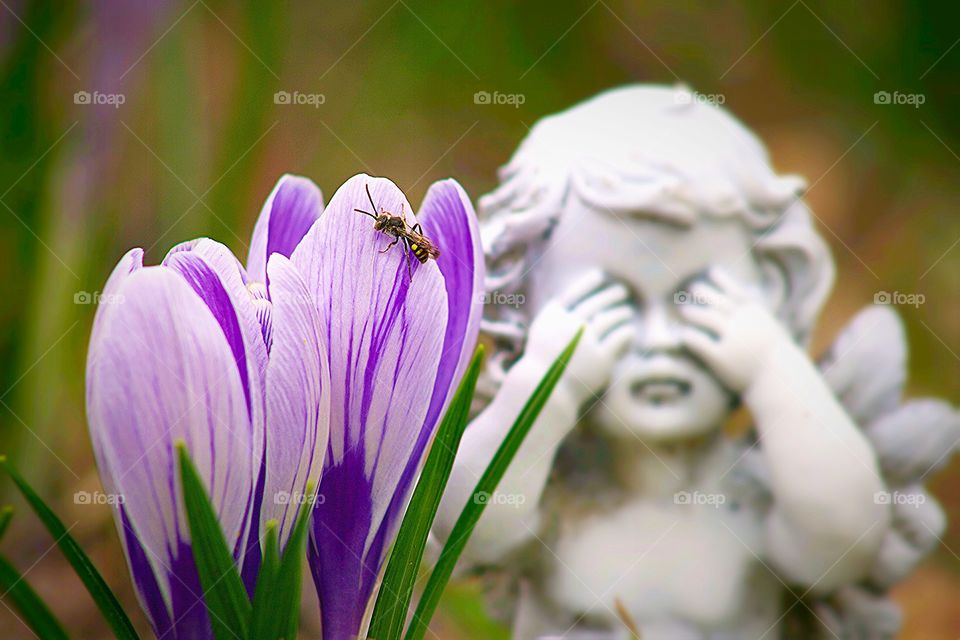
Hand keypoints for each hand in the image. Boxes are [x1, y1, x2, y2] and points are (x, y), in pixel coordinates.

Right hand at [525, 269, 633, 403]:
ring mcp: (587, 341)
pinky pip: (620, 338)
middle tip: (621, 291)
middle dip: (611, 294)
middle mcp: (571, 325)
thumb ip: (556, 317)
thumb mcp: (542, 335)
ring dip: (621, 312)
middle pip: (597, 303)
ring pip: (611, 318)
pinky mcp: (602, 359)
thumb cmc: (542, 364)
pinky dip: (625, 331)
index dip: (588, 282)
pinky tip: (629, 330)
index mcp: (554, 318)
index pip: (575, 293)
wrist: (544, 393)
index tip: (600, 274)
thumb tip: (573, 302)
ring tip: (625, 311)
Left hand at [678, 267, 792, 392]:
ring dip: (693, 312)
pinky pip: (698, 342)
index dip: (723, 280)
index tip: (712, 271)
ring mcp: (732, 339)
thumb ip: (758, 313)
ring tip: (684, 310)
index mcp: (756, 314)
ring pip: (706, 319)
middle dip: (704, 293)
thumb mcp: (771, 330)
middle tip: (692, 288)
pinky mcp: (720, 358)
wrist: (780, 383)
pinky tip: (679, 334)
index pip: (736, 291)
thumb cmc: (774, 357)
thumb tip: (751, 292)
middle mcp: (744, 323)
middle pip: (717, 302)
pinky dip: (687, 335)